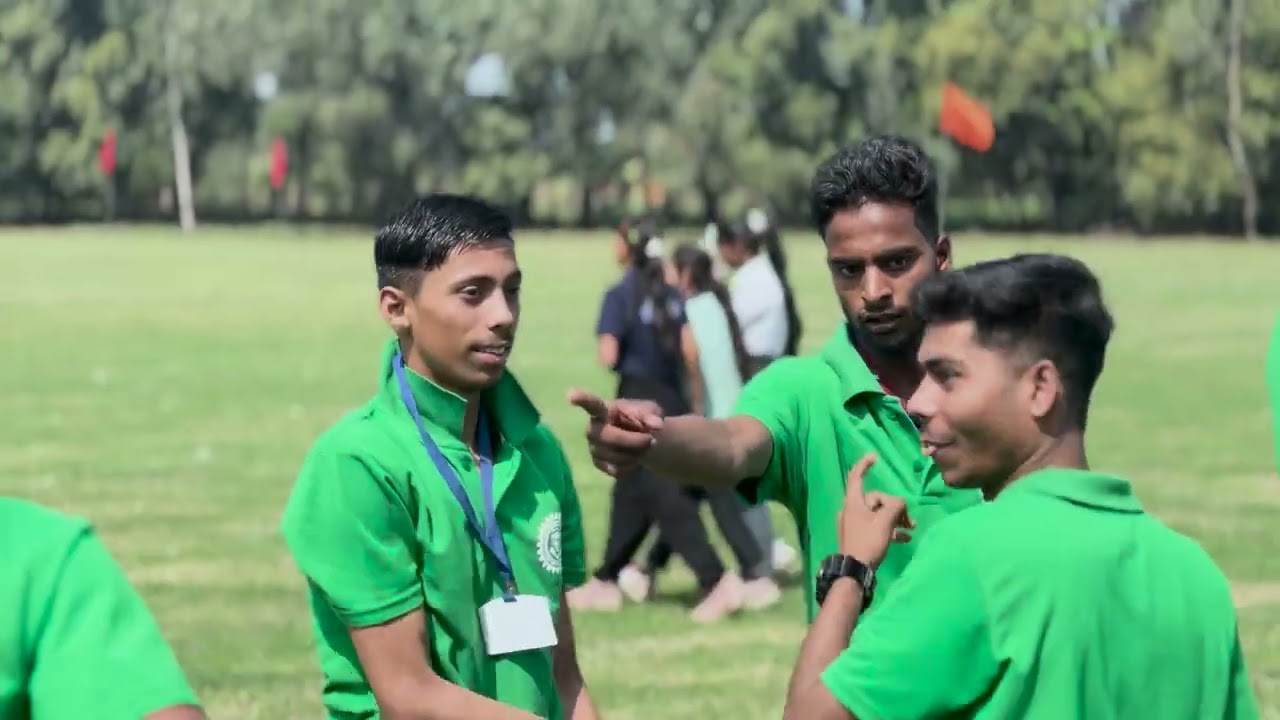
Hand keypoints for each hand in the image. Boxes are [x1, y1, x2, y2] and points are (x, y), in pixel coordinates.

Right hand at [567, 388, 664, 477]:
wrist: (644, 439)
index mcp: (604, 409)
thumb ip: (652, 415)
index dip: (582, 399)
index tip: (571, 395)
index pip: (592, 404)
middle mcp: (593, 427)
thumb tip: (656, 425)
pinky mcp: (598, 463)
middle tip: (651, 440)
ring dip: (634, 455)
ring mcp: (593, 447)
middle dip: (631, 441)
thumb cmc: (643, 419)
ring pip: (613, 457)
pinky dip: (631, 468)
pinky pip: (616, 471)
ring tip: (642, 448)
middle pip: (606, 437)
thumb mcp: (652, 411)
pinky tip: (634, 460)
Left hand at [837, 453, 913, 568]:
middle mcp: (851, 510)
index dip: (864, 465)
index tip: (875, 457)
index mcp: (853, 502)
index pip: (855, 476)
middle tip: (908, 519)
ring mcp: (854, 524)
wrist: (855, 570)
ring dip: (895, 519)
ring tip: (911, 528)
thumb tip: (899, 503)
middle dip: (894, 506)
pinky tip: (905, 538)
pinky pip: (876, 526)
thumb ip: (895, 506)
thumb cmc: (867, 542)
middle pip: (876, 499)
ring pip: (878, 514)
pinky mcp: (859, 536)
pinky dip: (890, 529)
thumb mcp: (884, 521)